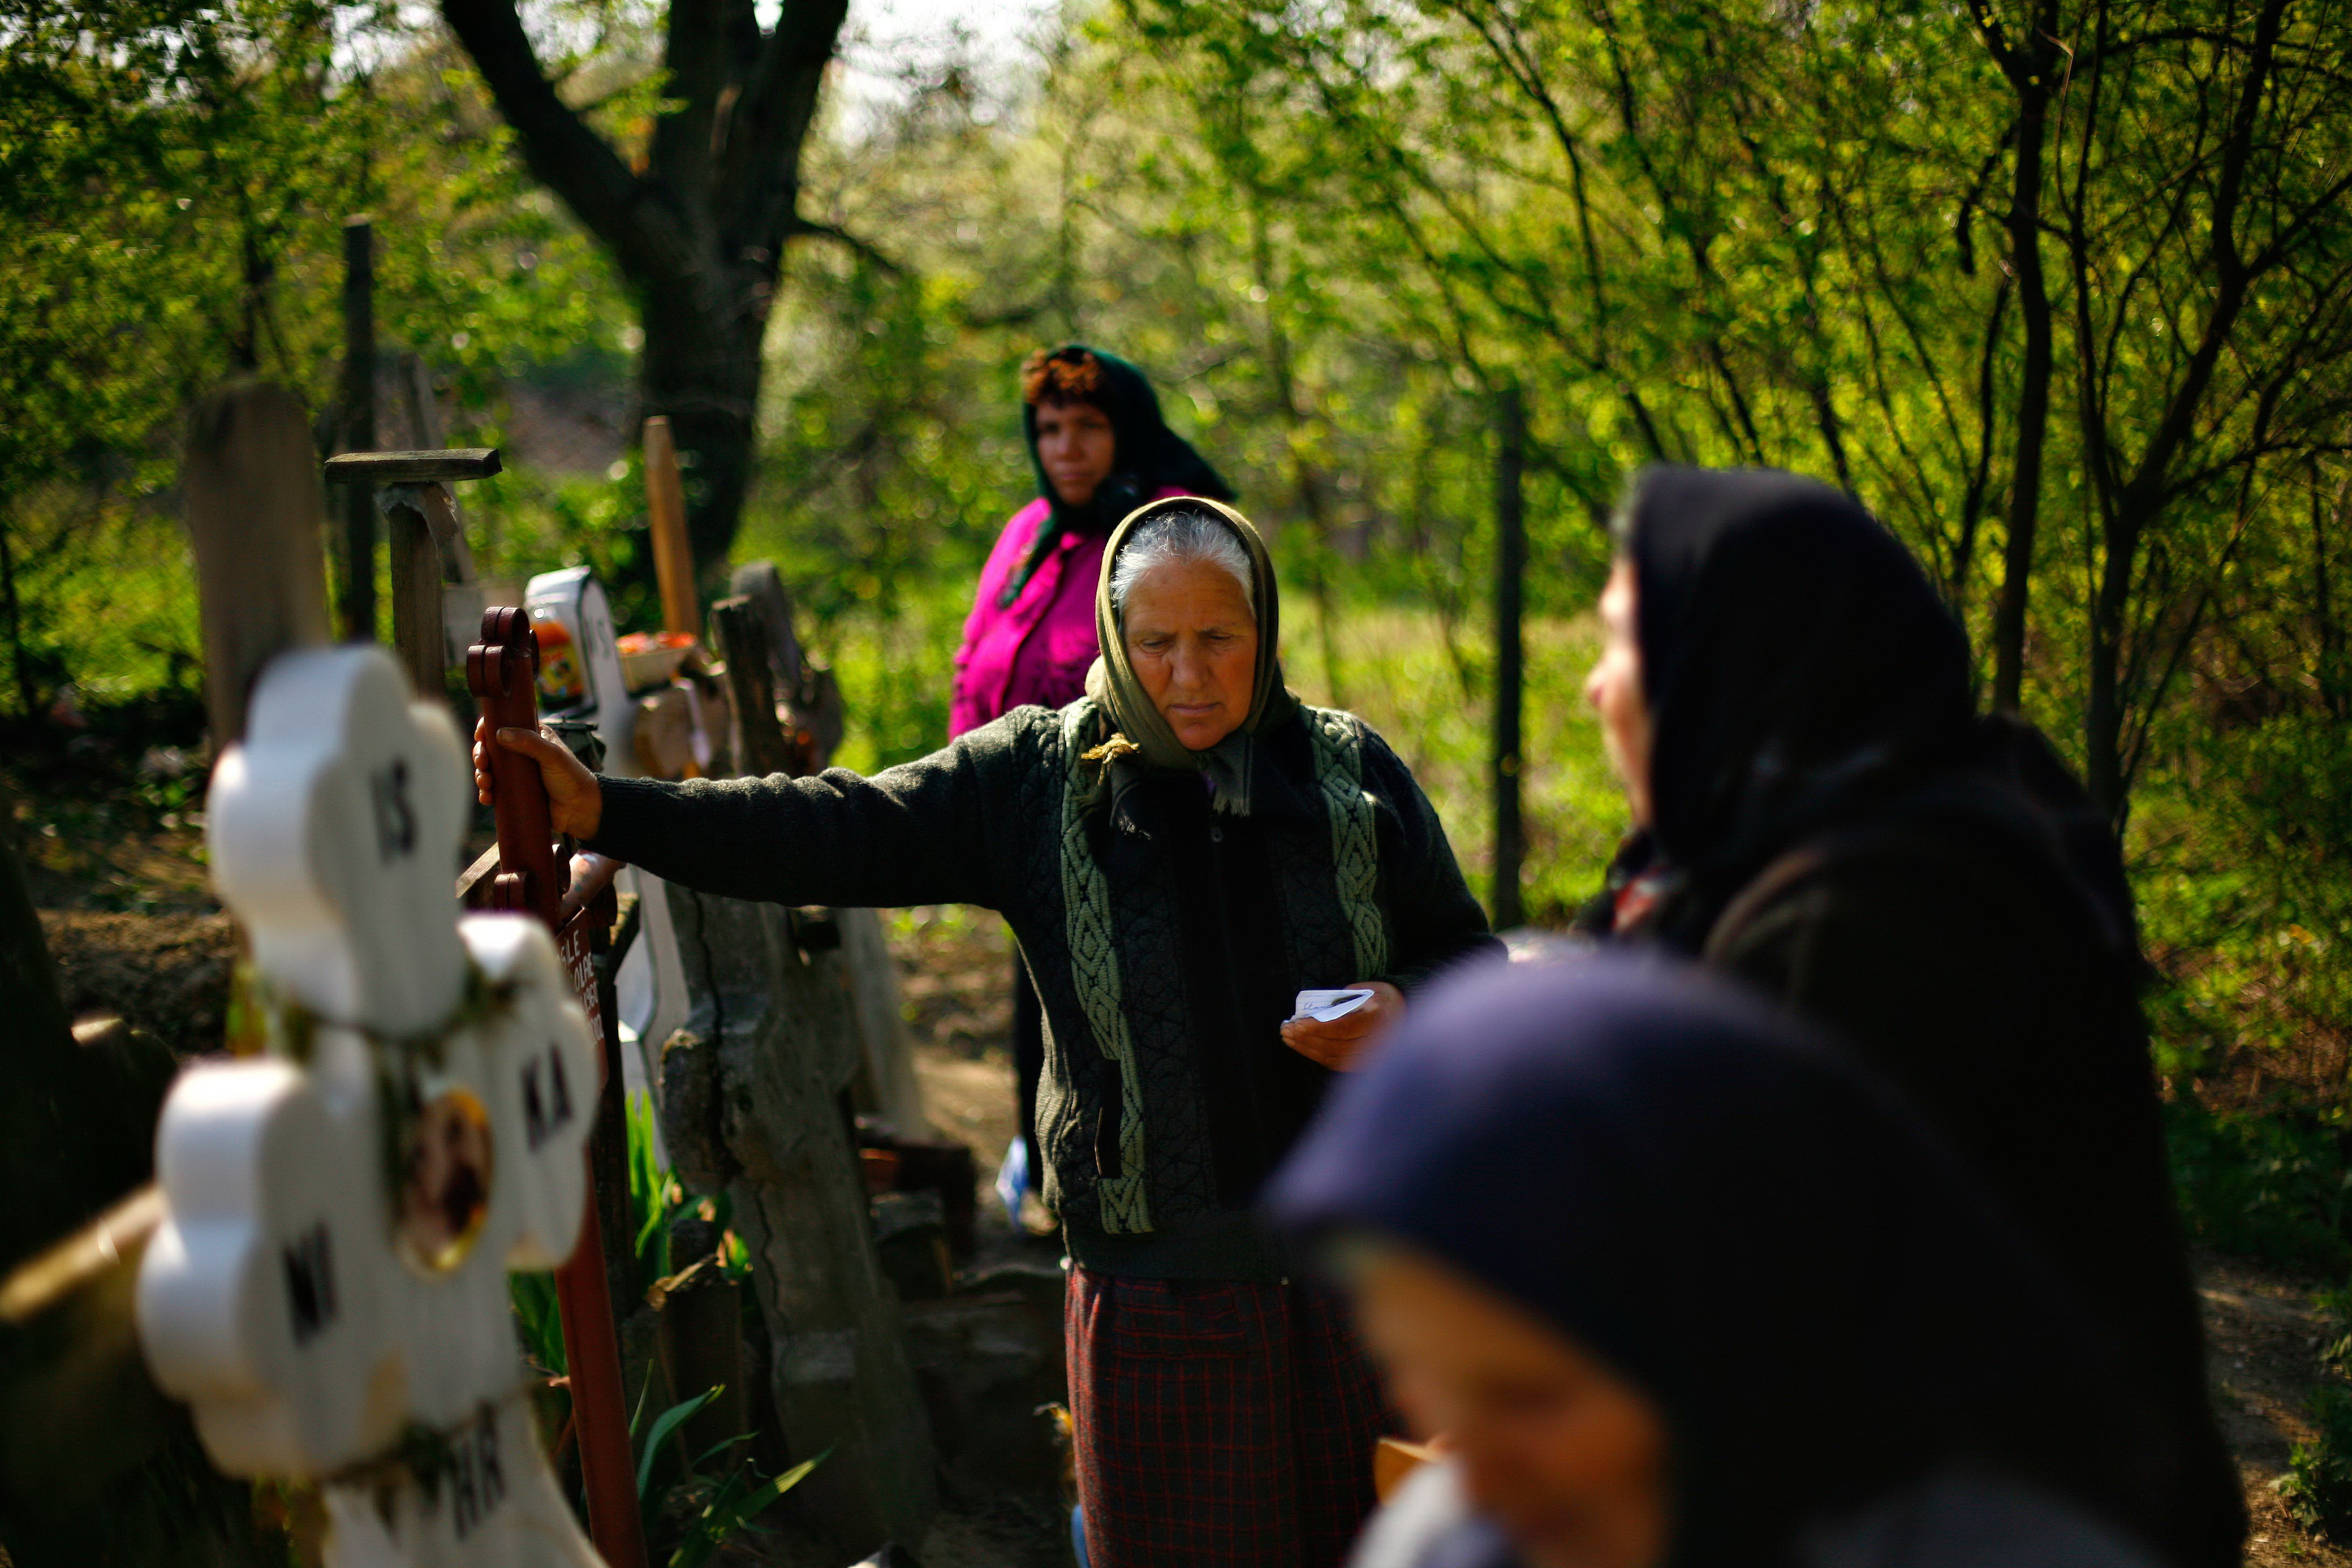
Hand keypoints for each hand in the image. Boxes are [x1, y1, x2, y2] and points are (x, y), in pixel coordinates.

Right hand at [473, 717, 603, 839]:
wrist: (581, 810)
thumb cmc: (572, 778)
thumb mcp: (553, 756)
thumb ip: (530, 742)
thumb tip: (500, 734)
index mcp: (532, 736)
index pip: (504, 725)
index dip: (487, 728)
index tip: (480, 736)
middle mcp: (522, 752)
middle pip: (491, 748)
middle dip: (481, 755)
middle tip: (482, 763)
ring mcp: (518, 773)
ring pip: (490, 770)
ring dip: (481, 775)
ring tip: (485, 783)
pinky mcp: (516, 792)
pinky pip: (495, 790)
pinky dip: (487, 793)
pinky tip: (486, 798)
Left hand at [1280, 980, 1403, 1071]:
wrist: (1402, 1009)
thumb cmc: (1376, 996)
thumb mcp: (1360, 990)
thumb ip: (1338, 1004)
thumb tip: (1309, 1017)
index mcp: (1378, 1016)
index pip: (1344, 1028)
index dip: (1318, 1028)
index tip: (1297, 1024)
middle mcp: (1378, 1040)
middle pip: (1336, 1046)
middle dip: (1307, 1040)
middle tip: (1286, 1031)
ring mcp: (1374, 1056)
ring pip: (1335, 1059)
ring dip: (1308, 1049)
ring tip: (1289, 1039)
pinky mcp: (1367, 1065)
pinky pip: (1338, 1064)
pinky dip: (1318, 1056)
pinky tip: (1303, 1047)